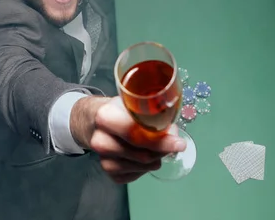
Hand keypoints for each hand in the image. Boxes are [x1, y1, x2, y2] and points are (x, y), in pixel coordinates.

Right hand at [71, 96, 185, 183]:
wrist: (95, 120)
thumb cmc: (119, 109)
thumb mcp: (132, 101)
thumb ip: (151, 112)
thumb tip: (172, 130)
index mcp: (105, 117)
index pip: (136, 133)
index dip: (161, 140)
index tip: (180, 143)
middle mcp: (101, 140)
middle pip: (142, 154)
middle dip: (162, 149)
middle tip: (173, 142)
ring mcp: (103, 159)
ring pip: (142, 166)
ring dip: (156, 158)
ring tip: (156, 145)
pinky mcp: (107, 172)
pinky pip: (136, 174)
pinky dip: (146, 166)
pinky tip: (143, 153)